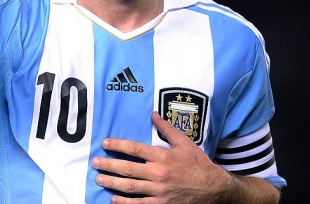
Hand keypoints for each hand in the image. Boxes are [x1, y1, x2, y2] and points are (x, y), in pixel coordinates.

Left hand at [92, 112, 231, 203]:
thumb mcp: (184, 142)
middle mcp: (158, 174)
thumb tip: (153, 114)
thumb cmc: (198, 164)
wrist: (214, 188)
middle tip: (95, 162)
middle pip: (127, 169)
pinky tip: (113, 200)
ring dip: (112, 183)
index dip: (117, 145)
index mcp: (162, 157)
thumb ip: (167, 129)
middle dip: (109, 165)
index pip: (134, 149)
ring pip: (129, 187)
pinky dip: (124, 203)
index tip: (105, 143)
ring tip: (99, 179)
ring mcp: (158, 191)